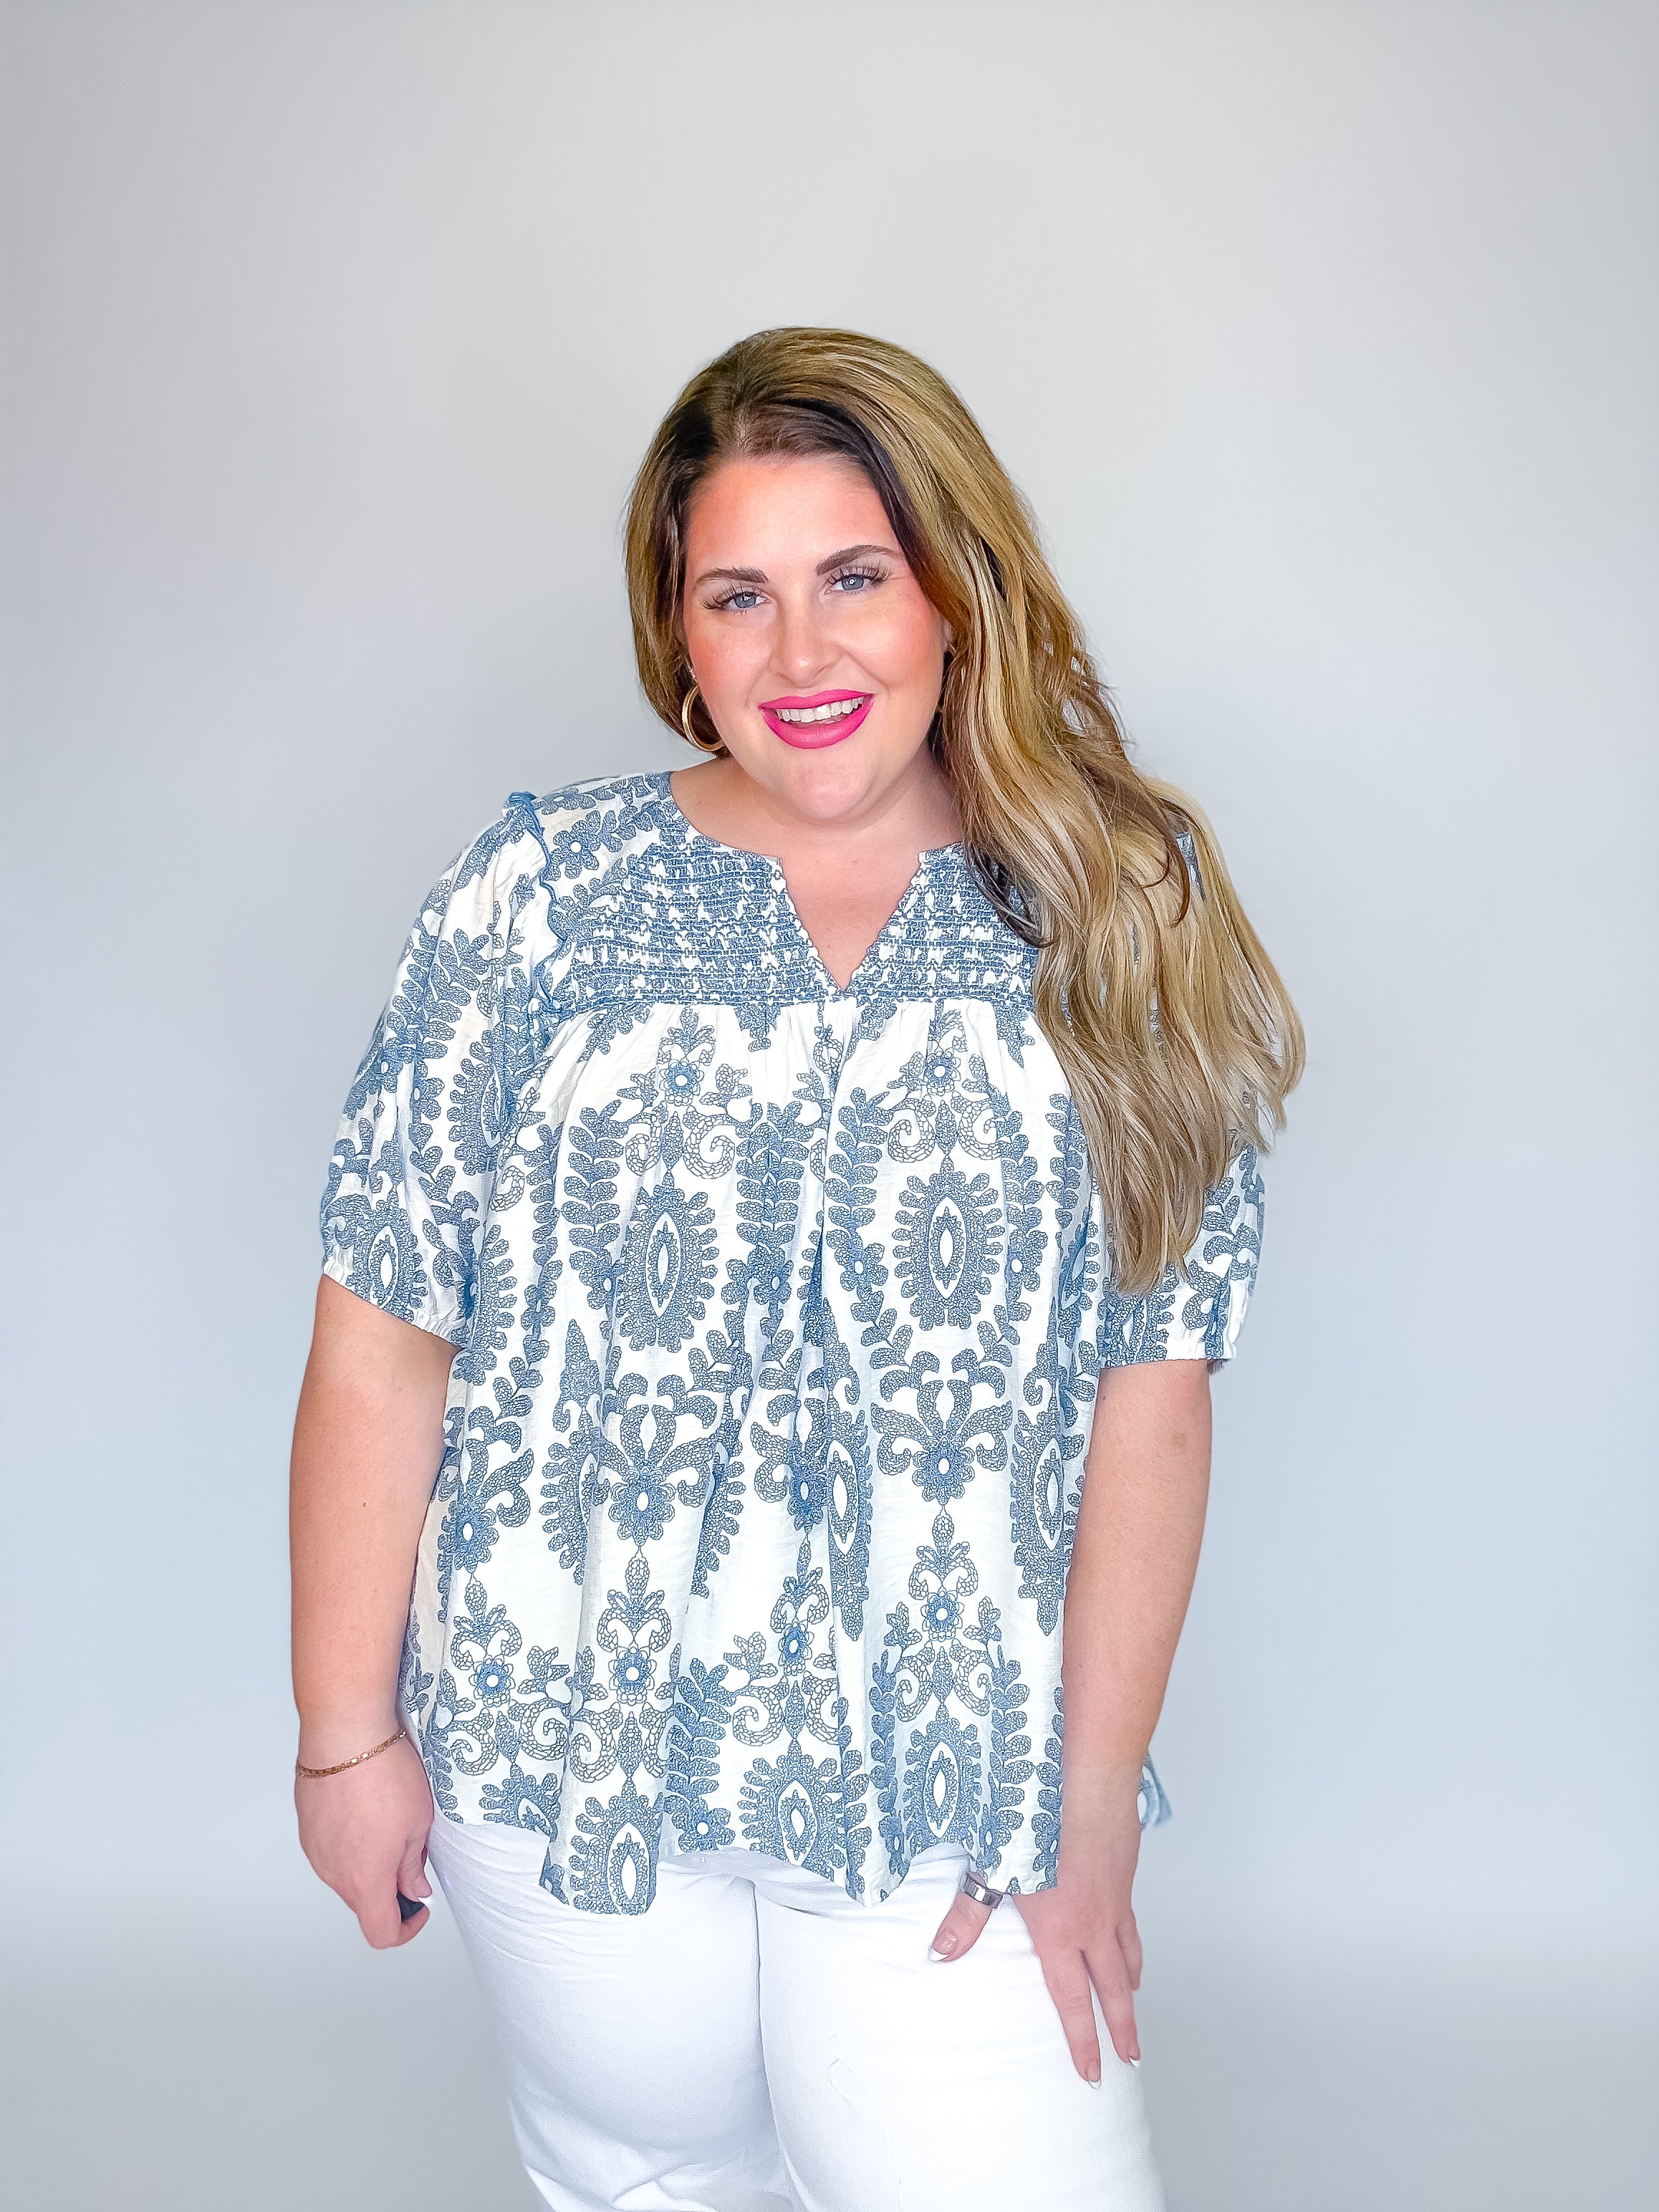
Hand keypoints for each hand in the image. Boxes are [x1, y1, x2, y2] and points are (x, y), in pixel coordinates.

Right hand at [295, 1727, 434, 1947]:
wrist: (345, 1734)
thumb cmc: (385, 1774)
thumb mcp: (419, 1822)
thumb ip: (413, 1865)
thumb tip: (414, 1889)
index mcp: (366, 1880)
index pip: (381, 1933)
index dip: (406, 1929)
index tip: (420, 1908)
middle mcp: (334, 1874)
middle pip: (364, 1902)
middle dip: (390, 1889)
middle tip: (411, 1854)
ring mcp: (316, 1851)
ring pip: (346, 1875)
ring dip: (368, 1864)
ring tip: (388, 1823)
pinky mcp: (307, 1829)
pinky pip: (331, 1850)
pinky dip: (350, 1844)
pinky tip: (365, 1811)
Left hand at [928, 1761, 1144, 2082]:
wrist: (1087, 1777)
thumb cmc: (1039, 1818)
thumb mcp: (993, 1868)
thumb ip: (967, 1916)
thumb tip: (939, 1954)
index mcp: (1060, 1932)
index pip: (1073, 2001)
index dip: (1084, 2041)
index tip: (1093, 2073)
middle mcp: (1094, 1924)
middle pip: (1114, 1989)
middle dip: (1122, 2028)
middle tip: (1131, 2059)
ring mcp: (1114, 1900)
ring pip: (1129, 1955)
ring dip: (1131, 1985)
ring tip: (1132, 2001)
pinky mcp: (1124, 1875)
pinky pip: (1132, 1921)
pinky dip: (1133, 1942)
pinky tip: (1126, 1937)